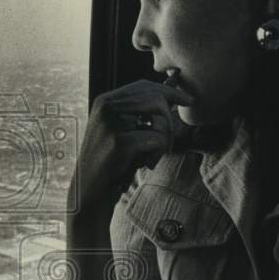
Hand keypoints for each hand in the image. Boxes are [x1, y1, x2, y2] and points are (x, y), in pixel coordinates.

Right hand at [68, 79, 194, 216]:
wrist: (89, 193)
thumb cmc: (110, 163)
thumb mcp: (120, 131)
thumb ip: (140, 113)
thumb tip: (171, 92)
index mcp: (105, 101)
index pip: (144, 86)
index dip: (170, 91)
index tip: (189, 100)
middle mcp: (106, 107)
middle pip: (156, 99)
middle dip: (170, 122)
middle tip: (165, 145)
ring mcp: (111, 123)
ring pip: (160, 119)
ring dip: (164, 140)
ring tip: (151, 157)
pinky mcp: (119, 142)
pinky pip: (158, 139)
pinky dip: (158, 154)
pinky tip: (146, 165)